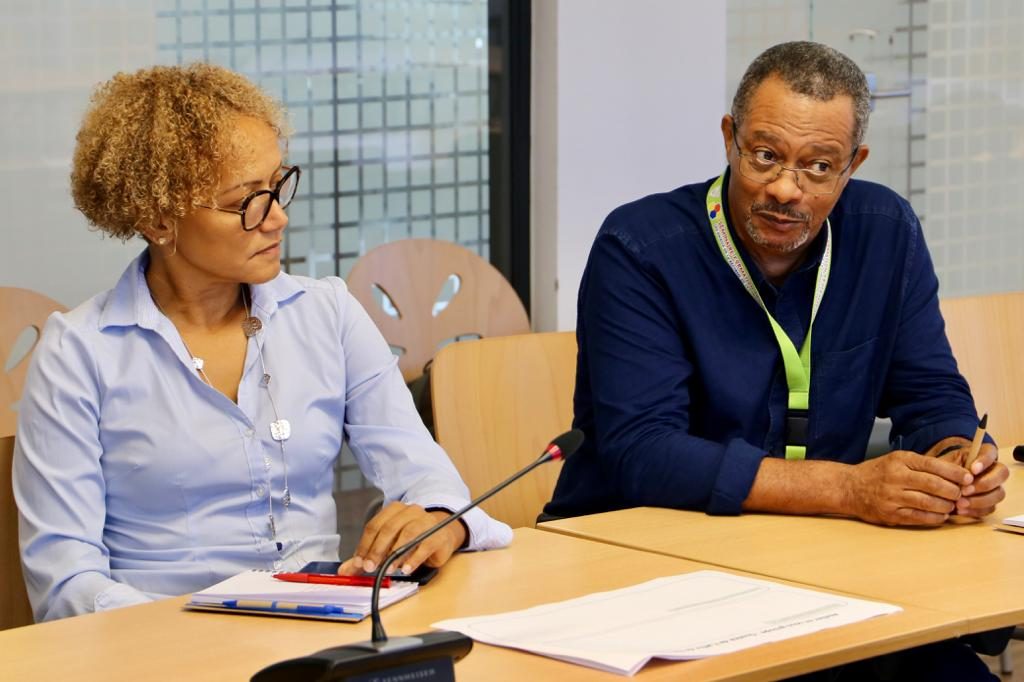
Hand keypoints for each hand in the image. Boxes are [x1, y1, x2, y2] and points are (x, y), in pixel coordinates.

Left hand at [338, 502, 466, 576]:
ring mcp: (426, 521)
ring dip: (395, 554)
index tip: (359, 562)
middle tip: (370, 567)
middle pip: (389, 528)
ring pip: (408, 534)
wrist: (442, 535)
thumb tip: (345, 571)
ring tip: (388, 569)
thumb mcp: (389, 545)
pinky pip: (425, 546)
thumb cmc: (413, 539)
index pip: (375, 525)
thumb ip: (368, 556)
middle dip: (377, 550)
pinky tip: (405, 569)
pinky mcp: (439, 535)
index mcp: (394, 510)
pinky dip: (413, 559)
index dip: (364, 545)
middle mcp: (410, 511)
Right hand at [846, 450, 969, 525]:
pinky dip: (935, 518)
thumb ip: (922, 466)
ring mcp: (892, 496)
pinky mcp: (890, 513)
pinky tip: (941, 515)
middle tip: (962, 494)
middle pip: (934, 485)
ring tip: (952, 505)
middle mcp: (896, 477)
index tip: (968, 478)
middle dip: (954, 491)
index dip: (955, 473)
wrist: (849, 487)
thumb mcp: (896, 460)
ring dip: (946, 506)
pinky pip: (919, 517)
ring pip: (929, 502)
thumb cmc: (877, 473)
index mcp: (900, 460)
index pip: (934, 465)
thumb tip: (954, 474)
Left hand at [928, 439, 1007, 517]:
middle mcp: (991, 470)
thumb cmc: (940, 472)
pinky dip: (975, 511)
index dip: (985, 460)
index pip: (990, 452)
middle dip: (984, 483)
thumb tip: (962, 474)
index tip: (973, 470)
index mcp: (979, 456)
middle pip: (1002, 473)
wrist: (935, 488)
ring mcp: (993, 487)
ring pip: (999, 493)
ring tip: (959, 503)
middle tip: (964, 490)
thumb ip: (951, 466)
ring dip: (980, 500)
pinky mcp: (989, 503)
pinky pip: (990, 508)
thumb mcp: (941, 464)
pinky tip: (960, 510)